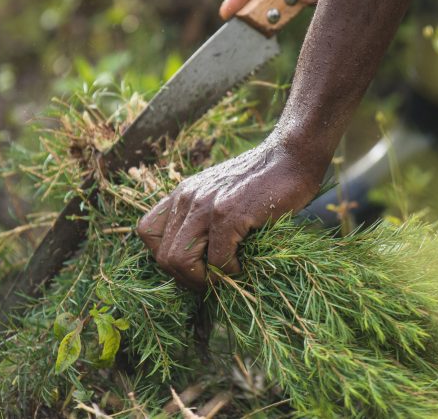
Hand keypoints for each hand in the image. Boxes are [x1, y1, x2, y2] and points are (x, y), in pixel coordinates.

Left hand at [137, 140, 324, 290]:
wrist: (291, 156)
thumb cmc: (263, 180)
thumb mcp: (222, 193)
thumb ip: (205, 216)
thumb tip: (200, 260)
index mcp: (183, 194)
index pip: (146, 232)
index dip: (164, 256)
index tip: (192, 266)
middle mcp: (187, 197)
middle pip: (162, 256)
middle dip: (186, 279)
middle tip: (212, 282)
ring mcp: (205, 204)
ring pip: (179, 261)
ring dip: (203, 280)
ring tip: (225, 277)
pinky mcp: (227, 213)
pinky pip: (216, 259)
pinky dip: (229, 271)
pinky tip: (244, 264)